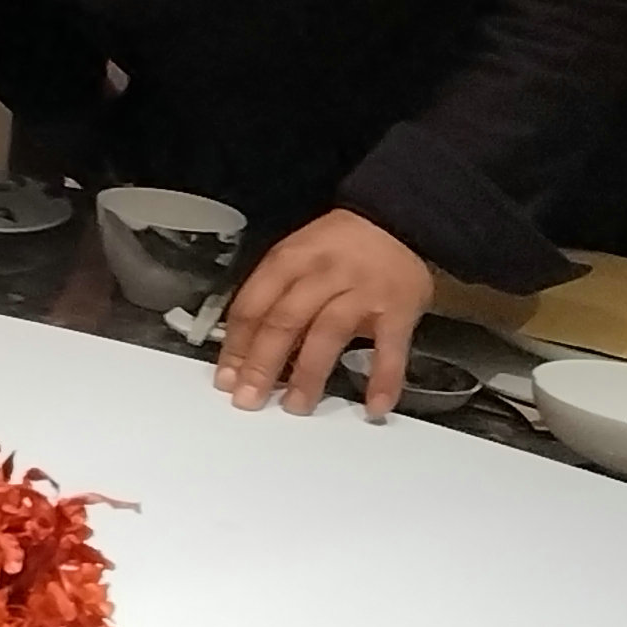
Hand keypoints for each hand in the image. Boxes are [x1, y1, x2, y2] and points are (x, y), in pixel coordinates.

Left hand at [216, 207, 431, 417]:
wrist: (397, 220)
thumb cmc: (338, 245)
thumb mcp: (296, 255)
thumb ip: (274, 295)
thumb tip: (246, 348)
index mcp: (289, 260)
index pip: (253, 305)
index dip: (236, 344)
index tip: (226, 377)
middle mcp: (322, 275)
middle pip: (284, 322)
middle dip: (262, 364)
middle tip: (249, 398)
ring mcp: (362, 292)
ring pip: (327, 335)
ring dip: (308, 375)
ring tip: (295, 406)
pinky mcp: (399, 309)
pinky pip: (390, 349)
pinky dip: (382, 380)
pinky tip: (372, 407)